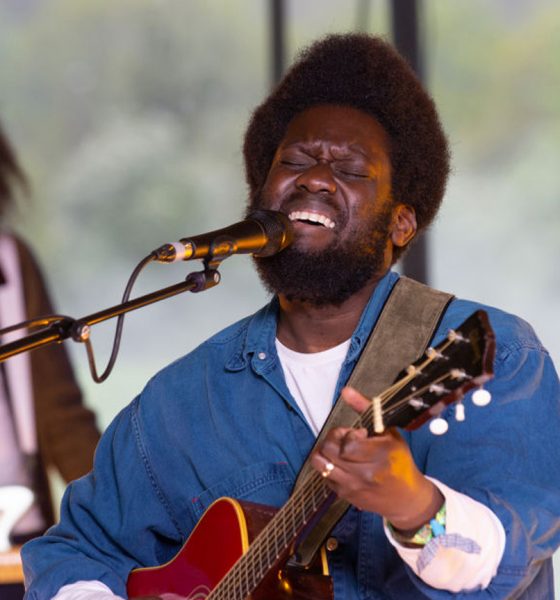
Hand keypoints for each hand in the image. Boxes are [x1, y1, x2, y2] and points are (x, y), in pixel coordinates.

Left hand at [310, 386, 442, 530]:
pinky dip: (329, 465)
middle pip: (329, 450)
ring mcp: (352, 487)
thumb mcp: (389, 432)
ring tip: (339, 449)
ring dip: (326, 451)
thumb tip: (345, 391)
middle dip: (333, 438)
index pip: (347, 445)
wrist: (407, 499)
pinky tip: (343, 463)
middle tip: (346, 438)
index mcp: (380, 456)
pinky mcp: (345, 496)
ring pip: (320, 463)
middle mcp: (364, 474)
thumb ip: (366, 409)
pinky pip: (323, 475)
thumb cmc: (400, 461)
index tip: (359, 433)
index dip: (348, 434)